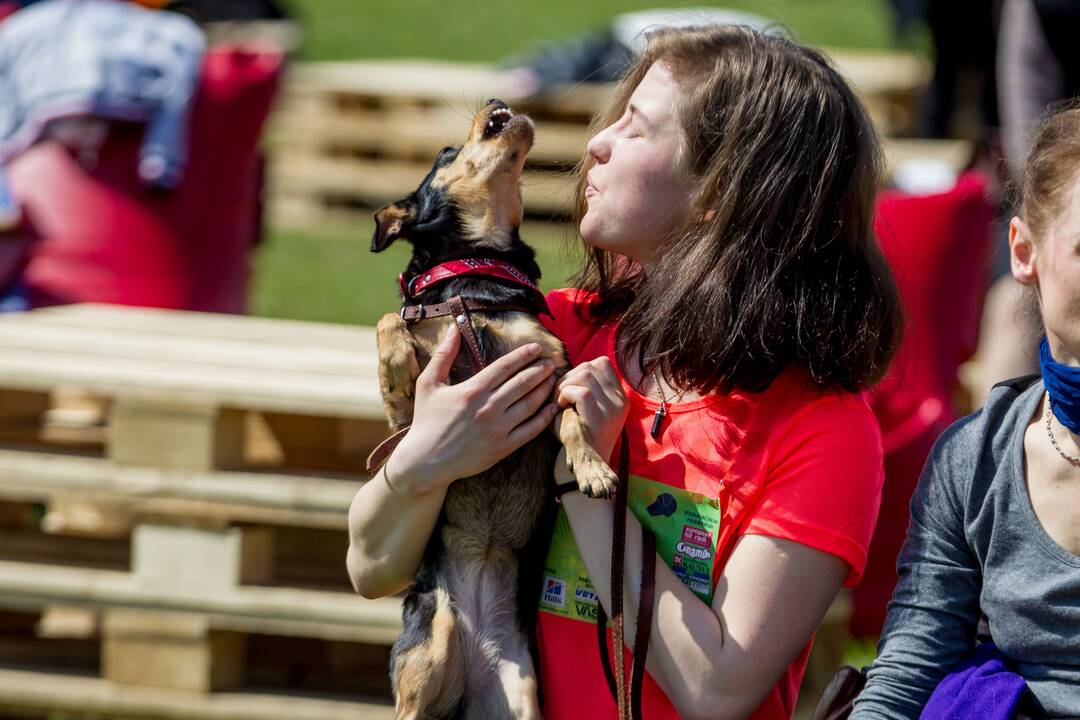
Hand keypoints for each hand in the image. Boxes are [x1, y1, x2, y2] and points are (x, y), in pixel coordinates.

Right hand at [389, 327, 559, 493]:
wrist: (426, 461)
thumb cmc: (426, 420)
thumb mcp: (428, 383)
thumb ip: (443, 354)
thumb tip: (453, 328)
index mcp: (472, 390)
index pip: (505, 367)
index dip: (523, 355)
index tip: (536, 348)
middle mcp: (488, 408)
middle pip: (522, 383)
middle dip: (540, 370)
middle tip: (552, 362)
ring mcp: (498, 429)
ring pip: (530, 404)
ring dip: (544, 389)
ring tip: (554, 379)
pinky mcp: (503, 448)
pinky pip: (530, 430)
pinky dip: (544, 417)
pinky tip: (551, 407)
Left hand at [555, 357, 627, 461]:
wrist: (584, 467)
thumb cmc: (577, 435)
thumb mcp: (584, 408)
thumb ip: (581, 386)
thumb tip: (557, 367)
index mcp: (619, 396)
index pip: (602, 363)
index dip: (579, 369)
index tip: (568, 385)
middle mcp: (620, 400)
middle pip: (591, 366)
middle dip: (568, 376)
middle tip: (558, 394)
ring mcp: (613, 409)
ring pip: (585, 375)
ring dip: (564, 384)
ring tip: (559, 400)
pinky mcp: (601, 418)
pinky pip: (581, 392)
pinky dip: (564, 394)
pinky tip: (560, 406)